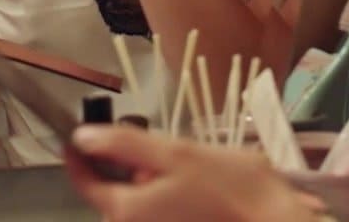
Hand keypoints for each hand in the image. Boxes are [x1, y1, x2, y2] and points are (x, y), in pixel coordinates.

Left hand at [66, 124, 326, 221]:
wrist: (272, 220)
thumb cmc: (228, 186)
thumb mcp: (175, 152)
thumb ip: (124, 144)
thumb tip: (82, 137)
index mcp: (125, 210)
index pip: (84, 182)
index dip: (77, 156)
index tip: (76, 135)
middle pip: (113, 192)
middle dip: (129, 166)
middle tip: (160, 146)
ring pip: (138, 202)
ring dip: (151, 180)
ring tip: (189, 167)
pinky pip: (157, 213)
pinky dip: (166, 196)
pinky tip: (196, 187)